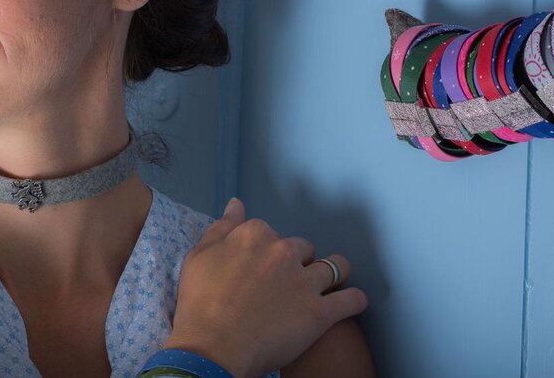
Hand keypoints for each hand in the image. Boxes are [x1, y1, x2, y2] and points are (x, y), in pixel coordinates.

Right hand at [162, 197, 368, 377]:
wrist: (212, 348)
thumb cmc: (200, 305)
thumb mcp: (199, 257)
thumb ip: (222, 227)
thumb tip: (236, 203)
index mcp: (256, 234)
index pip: (272, 234)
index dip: (268, 252)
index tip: (261, 270)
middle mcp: (284, 251)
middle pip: (304, 249)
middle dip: (298, 263)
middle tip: (285, 286)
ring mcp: (305, 281)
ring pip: (336, 267)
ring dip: (334, 274)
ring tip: (330, 285)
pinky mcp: (321, 312)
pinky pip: (351, 300)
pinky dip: (354, 300)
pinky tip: (351, 303)